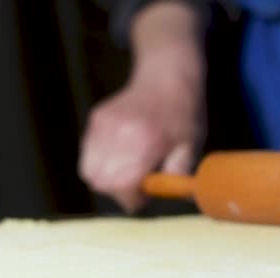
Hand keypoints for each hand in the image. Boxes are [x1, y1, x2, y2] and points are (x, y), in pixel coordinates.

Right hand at [78, 54, 204, 212]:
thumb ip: (179, 175)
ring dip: (106, 178)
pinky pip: (88, 153)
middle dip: (117, 191)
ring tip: (128, 169)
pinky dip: (100, 161)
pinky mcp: (97, 119)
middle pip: (100, 181)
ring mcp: (104, 125)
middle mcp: (120, 133)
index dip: (131, 200)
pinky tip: (121, 154)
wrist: (167, 76)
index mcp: (146, 142)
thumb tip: (178, 199)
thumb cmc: (183, 113)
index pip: (122, 184)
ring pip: (88, 170)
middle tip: (137, 185)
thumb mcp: (191, 146)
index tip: (143, 199)